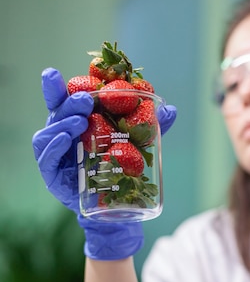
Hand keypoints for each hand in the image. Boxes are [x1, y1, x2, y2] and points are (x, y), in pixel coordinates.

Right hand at [33, 68, 176, 259]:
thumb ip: (151, 128)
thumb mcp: (138, 146)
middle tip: (84, 101)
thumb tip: (170, 110)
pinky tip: (66, 139)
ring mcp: (55, 156)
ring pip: (49, 135)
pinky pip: (48, 159)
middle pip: (57, 114)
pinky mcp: (53, 176)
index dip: (56, 87)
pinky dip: (55, 147)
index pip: (63, 102)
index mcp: (76, 123)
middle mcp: (61, 136)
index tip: (53, 73)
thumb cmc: (123, 170)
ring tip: (79, 121)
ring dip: (62, 124)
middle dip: (67, 103)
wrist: (118, 209)